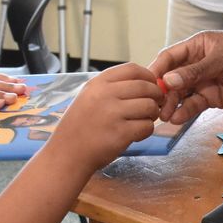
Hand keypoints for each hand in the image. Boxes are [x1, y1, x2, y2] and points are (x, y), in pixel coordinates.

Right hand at [48, 64, 165, 173]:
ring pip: (149, 106)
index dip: (148, 76)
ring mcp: (112, 114)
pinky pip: (147, 126)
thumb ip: (113, 88)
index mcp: (98, 83)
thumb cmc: (81, 126)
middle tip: (155, 105)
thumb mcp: (89, 97)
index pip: (132, 69)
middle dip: (156, 96)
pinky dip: (146, 131)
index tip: (152, 85)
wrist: (67, 154)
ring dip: (152, 114)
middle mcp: (105, 95)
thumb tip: (147, 82)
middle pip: (145, 87)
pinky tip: (136, 134)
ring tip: (143, 120)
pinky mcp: (120, 133)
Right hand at [151, 30, 222, 125]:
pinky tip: (178, 118)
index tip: (148, 83)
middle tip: (155, 105)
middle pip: (172, 77)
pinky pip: (193, 104)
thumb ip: (196, 71)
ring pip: (180, 93)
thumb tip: (169, 80)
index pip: (171, 56)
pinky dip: (185, 111)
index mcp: (198, 46)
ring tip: (164, 116)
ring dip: (172, 104)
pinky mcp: (210, 98)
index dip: (158, 69)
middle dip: (163, 91)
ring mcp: (203, 81)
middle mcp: (197, 63)